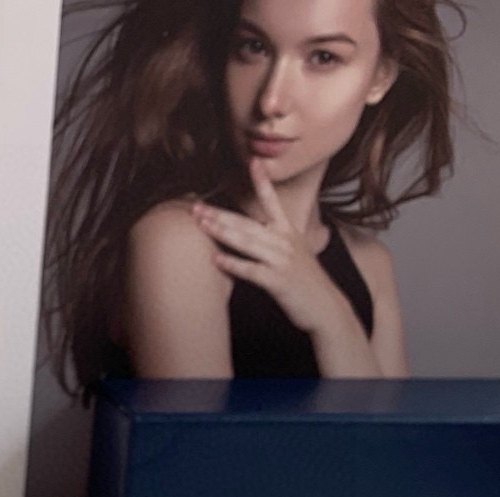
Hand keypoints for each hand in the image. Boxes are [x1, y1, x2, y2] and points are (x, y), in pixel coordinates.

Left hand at [191, 159, 354, 338]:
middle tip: (196, 207)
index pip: (272, 202)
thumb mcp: (293, 255)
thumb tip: (250, 235)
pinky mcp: (279, 281)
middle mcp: (285, 241)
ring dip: (222, 233)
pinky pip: (252, 270)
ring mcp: (282, 260)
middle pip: (247, 223)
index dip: (262, 182)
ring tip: (201, 225)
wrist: (326, 308)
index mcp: (288, 233)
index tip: (253, 162)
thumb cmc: (304, 284)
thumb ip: (273, 242)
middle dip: (220, 214)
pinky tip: (216, 260)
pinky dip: (234, 264)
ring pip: (248, 242)